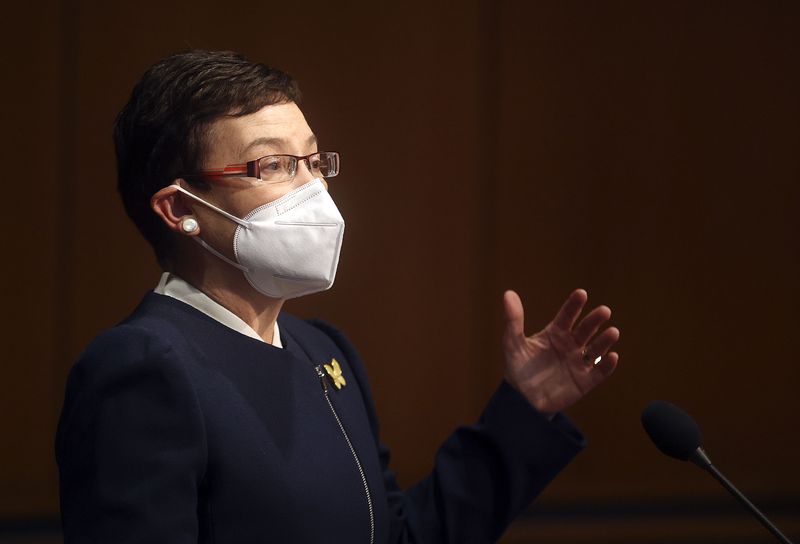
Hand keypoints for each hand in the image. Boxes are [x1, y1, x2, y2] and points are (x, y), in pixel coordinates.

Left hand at [502, 289, 619, 415]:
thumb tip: (508, 293)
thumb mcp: (512, 343)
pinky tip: (613, 357)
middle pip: (585, 330)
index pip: (567, 316)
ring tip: (613, 332)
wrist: (522, 400)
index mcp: (555, 333)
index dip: (574, 305)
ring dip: (605, 341)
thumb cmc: (518, 368)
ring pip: (595, 349)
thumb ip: (513, 320)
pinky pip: (598, 372)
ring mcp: (578, 363)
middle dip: (594, 320)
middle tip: (604, 311)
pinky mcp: (584, 382)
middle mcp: (570, 345)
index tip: (581, 293)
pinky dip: (607, 365)